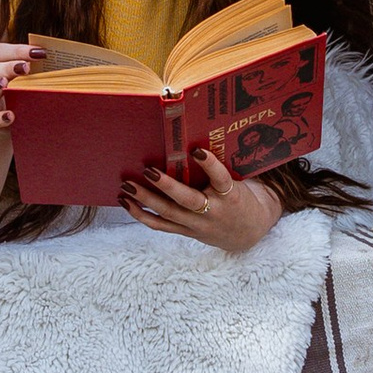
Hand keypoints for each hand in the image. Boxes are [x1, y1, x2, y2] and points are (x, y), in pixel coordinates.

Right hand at [0, 40, 35, 131]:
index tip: (38, 52)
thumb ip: (29, 61)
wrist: (11, 112)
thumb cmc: (16, 83)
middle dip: (8, 68)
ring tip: (7, 85)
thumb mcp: (19, 69)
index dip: (16, 51)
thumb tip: (47, 55)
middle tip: (26, 67)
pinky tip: (10, 116)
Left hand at [121, 146, 284, 253]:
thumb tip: (194, 140)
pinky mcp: (185, 231)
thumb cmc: (238, 197)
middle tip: (148, 170)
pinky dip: (141, 215)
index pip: (221, 179)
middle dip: (166, 186)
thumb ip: (219, 168)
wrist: (246, 232)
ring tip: (127, 186)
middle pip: (187, 200)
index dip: (211, 165)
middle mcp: (213, 211)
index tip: (197, 151)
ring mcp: (197, 224)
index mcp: (230, 195)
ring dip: (145, 199)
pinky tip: (126, 202)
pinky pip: (160, 225)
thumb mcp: (237, 182)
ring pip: (168, 213)